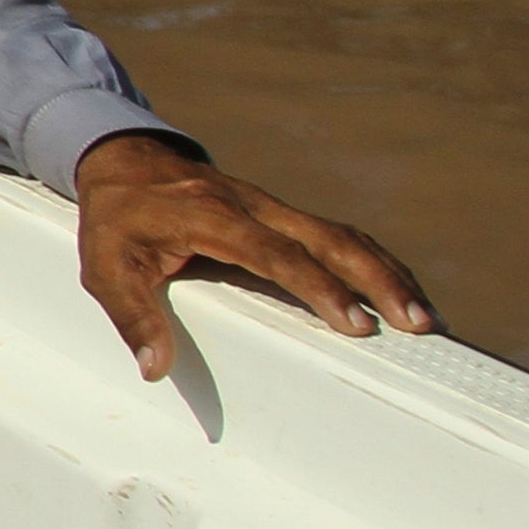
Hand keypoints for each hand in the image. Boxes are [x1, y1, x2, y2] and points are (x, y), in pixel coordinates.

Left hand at [73, 131, 433, 381]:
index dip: (319, 287)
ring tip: (424, 318)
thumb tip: (154, 368)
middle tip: (416, 324)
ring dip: (386, 273)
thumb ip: (131, 316)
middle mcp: (252, 206)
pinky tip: (398, 290)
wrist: (123, 160)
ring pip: (343, 235)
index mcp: (210, 217)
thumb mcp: (104, 267)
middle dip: (377, 280)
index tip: (356, 323)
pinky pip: (336, 235)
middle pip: (329, 239)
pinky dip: (372, 261)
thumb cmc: (113, 219)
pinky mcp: (282, 214)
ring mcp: (272, 207)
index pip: (277, 254)